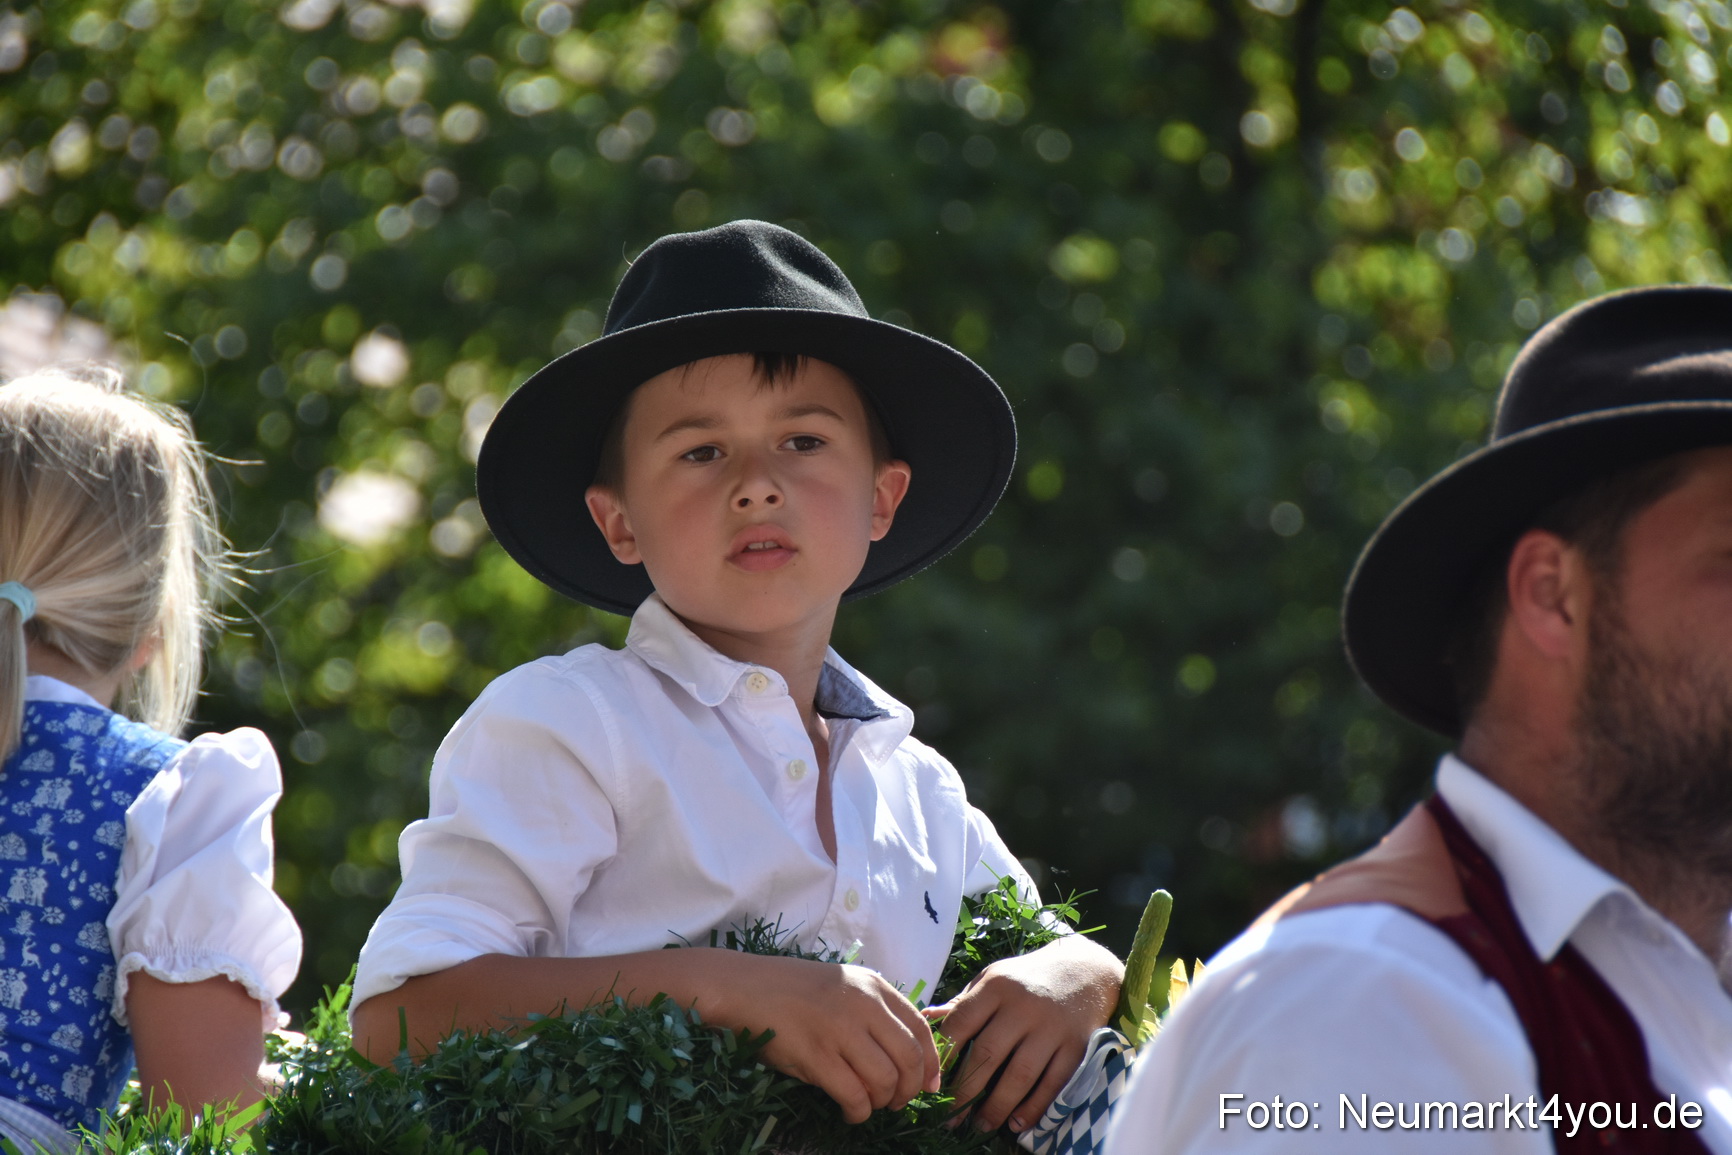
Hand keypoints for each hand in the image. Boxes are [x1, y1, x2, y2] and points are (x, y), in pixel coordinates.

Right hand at [738, 956, 941, 1123]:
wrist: (745, 988)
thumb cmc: (795, 992)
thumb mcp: (845, 987)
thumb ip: (875, 1015)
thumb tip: (909, 1062)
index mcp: (873, 987)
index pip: (920, 1028)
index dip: (932, 1063)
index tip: (929, 1086)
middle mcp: (863, 1004)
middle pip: (910, 1058)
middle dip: (910, 1090)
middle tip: (896, 1101)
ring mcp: (840, 1029)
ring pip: (886, 1080)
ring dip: (883, 1102)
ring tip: (869, 1103)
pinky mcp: (816, 1055)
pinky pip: (854, 1095)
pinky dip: (858, 1112)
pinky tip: (850, 1112)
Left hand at [923, 935, 1122, 1134]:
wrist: (1083, 970)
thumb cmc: (1027, 978)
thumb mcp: (994, 978)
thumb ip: (964, 1002)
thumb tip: (927, 1018)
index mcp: (997, 985)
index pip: (962, 1022)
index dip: (944, 1055)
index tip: (932, 1081)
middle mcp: (1023, 1005)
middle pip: (988, 1054)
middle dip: (965, 1091)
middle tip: (951, 1117)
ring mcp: (1051, 1027)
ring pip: (1020, 1074)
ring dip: (997, 1106)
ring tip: (981, 1125)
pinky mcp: (1076, 1045)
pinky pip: (1053, 1083)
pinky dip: (1034, 1107)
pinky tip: (1016, 1123)